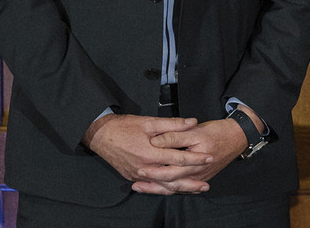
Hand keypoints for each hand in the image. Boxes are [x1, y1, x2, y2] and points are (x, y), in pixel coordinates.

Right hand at [83, 113, 212, 193]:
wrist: (100, 135)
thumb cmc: (123, 127)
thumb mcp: (149, 122)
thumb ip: (172, 124)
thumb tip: (192, 122)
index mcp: (150, 153)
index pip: (178, 158)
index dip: (196, 158)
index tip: (209, 157)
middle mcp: (145, 167)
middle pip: (172, 178)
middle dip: (191, 181)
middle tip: (206, 184)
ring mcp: (138, 174)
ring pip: (162, 186)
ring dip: (180, 188)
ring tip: (195, 189)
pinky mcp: (132, 177)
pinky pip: (152, 186)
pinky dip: (164, 188)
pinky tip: (174, 188)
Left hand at [145, 116, 247, 192]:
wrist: (238, 136)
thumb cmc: (218, 132)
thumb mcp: (196, 131)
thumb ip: (175, 136)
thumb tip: (157, 141)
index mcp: (194, 162)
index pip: (170, 171)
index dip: (154, 171)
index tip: (139, 170)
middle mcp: (197, 174)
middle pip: (171, 183)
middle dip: (152, 184)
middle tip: (136, 182)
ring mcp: (200, 178)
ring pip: (176, 187)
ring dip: (159, 188)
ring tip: (143, 188)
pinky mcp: (201, 177)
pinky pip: (184, 187)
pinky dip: (171, 188)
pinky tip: (161, 188)